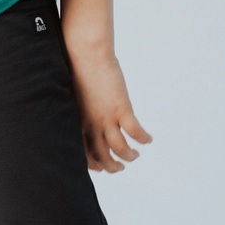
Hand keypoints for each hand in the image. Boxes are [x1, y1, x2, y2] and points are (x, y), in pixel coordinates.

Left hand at [64, 46, 152, 172]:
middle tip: (121, 168)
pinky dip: (142, 139)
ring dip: (129, 156)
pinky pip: (134, 131)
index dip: (94, 165)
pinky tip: (148, 140)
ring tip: (135, 156)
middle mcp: (91, 126)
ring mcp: (106, 119)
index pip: (84, 154)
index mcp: (79, 125)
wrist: (86, 55)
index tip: (101, 169)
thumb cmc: (80, 72)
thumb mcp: (76, 99)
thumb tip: (89, 117)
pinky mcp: (121, 108)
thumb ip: (82, 112)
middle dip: (112, 167)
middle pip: (102, 156)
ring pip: (119, 149)